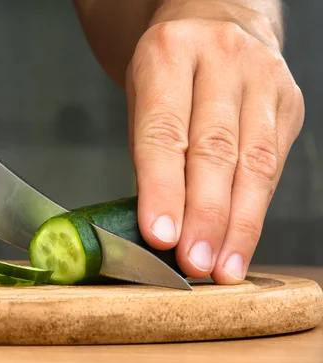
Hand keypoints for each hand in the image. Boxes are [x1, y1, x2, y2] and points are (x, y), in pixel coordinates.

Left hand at [126, 1, 304, 283]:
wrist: (216, 24)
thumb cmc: (169, 73)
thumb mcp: (143, 97)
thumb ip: (149, 151)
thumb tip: (160, 225)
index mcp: (169, 53)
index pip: (164, 131)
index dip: (162, 188)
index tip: (160, 236)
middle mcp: (221, 59)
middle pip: (214, 150)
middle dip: (204, 216)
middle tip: (192, 263)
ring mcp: (263, 79)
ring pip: (253, 163)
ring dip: (236, 225)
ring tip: (221, 268)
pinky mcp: (289, 102)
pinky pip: (273, 166)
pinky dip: (254, 213)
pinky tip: (239, 245)